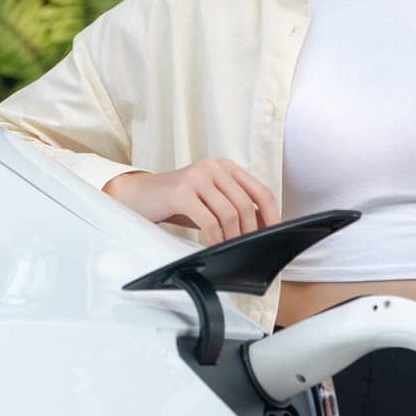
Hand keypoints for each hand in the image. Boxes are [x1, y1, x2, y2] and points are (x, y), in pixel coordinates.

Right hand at [104, 158, 278, 243]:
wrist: (139, 195)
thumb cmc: (178, 201)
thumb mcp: (210, 199)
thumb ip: (234, 206)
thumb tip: (262, 227)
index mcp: (226, 166)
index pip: (260, 190)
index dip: (272, 214)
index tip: (275, 233)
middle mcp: (213, 167)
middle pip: (246, 203)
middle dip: (251, 230)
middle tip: (249, 248)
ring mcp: (197, 177)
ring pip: (229, 213)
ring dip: (233, 237)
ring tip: (231, 248)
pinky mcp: (181, 192)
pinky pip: (208, 221)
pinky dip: (216, 238)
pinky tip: (214, 247)